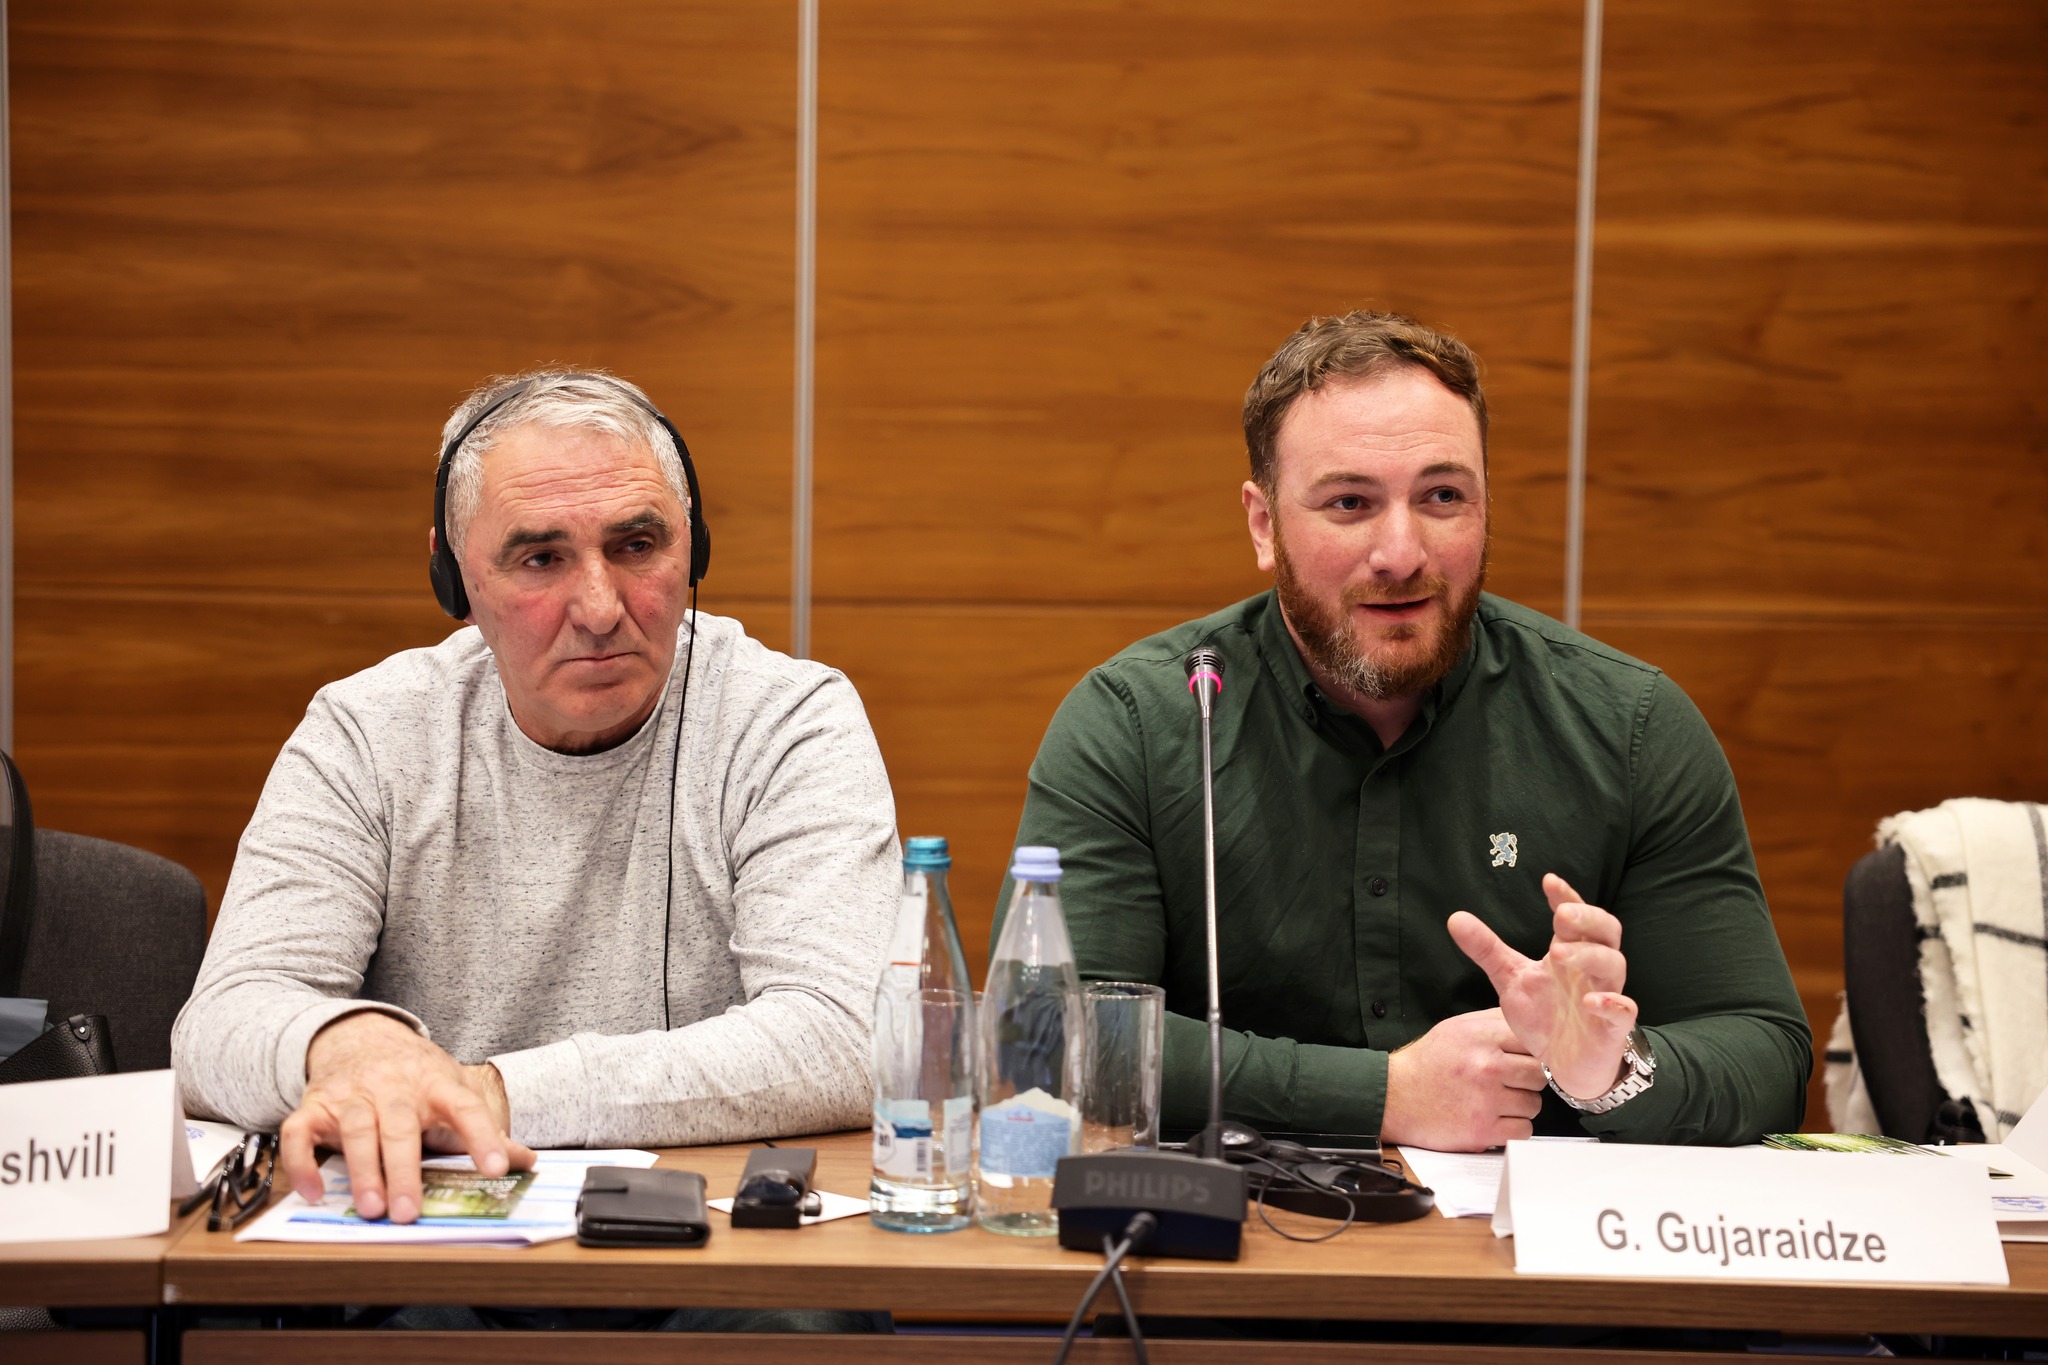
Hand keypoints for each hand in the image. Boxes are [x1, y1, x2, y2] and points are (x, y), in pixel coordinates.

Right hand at [280, 1011, 534, 1223]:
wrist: (360, 1035)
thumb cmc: (414, 1075)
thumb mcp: (454, 1091)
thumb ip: (485, 1129)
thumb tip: (526, 1160)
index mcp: (436, 1084)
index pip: (466, 1109)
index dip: (484, 1137)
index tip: (498, 1168)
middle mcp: (393, 1087)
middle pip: (401, 1127)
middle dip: (405, 1170)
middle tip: (409, 1211)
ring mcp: (352, 1095)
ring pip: (356, 1129)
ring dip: (363, 1170)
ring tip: (372, 1208)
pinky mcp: (315, 1106)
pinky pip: (300, 1133)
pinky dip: (302, 1162)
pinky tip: (313, 1192)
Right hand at [1382, 1007, 1545, 1150]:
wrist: (1395, 1097)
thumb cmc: (1427, 1063)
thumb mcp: (1458, 1027)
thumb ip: (1495, 1021)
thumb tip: (1529, 1020)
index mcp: (1482, 1037)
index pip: (1535, 1043)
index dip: (1533, 1052)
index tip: (1525, 1059)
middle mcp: (1486, 1067)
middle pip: (1539, 1075)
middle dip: (1529, 1079)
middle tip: (1511, 1081)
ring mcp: (1486, 1101)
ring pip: (1534, 1104)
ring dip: (1521, 1105)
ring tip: (1498, 1099)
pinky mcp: (1483, 1130)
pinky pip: (1523, 1130)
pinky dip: (1513, 1127)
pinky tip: (1496, 1117)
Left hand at [1446, 873, 1636, 1102]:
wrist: (1565, 1065)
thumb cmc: (1545, 1015)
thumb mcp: (1510, 978)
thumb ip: (1486, 949)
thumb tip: (1455, 917)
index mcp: (1570, 951)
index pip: (1576, 916)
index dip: (1566, 897)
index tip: (1549, 881)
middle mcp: (1591, 969)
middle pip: (1606, 932)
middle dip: (1587, 919)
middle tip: (1561, 914)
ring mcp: (1605, 996)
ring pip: (1614, 964)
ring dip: (1591, 955)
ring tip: (1559, 952)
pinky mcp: (1612, 1028)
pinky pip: (1624, 1011)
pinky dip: (1612, 1003)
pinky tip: (1592, 1001)